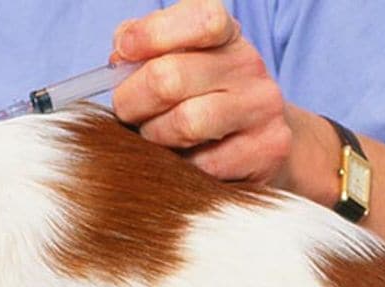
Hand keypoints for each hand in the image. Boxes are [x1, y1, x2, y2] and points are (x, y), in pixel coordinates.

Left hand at [111, 0, 305, 190]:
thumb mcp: (181, 62)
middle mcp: (248, 66)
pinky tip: (182, 163)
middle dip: (132, 101)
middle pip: (169, 78)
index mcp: (226, 35)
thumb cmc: (206, 98)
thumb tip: (118, 57)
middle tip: (126, 114)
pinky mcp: (266, 151)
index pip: (198, 20)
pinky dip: (180, 170)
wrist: (263, 141)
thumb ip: (145, 51)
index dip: (150, 35)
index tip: (123, 53)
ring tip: (153, 138)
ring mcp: (260, 109)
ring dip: (155, 138)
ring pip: (186, 124)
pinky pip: (202, 166)